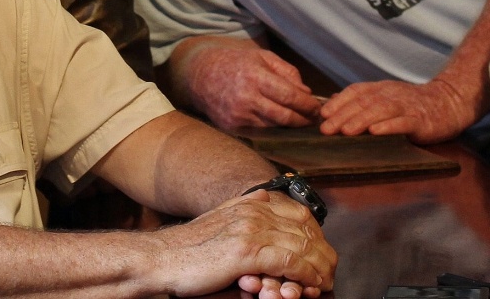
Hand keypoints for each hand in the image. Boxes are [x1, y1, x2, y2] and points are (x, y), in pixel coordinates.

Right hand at [162, 190, 335, 297]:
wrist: (160, 259)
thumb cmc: (189, 251)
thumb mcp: (223, 225)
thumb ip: (248, 219)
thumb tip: (272, 223)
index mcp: (250, 202)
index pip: (299, 214)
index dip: (316, 236)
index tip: (322, 255)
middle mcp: (254, 210)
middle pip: (306, 228)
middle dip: (323, 252)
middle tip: (329, 272)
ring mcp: (251, 228)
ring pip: (303, 245)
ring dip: (319, 267)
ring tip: (325, 282)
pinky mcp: (247, 250)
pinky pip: (290, 261)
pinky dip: (306, 275)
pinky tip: (310, 286)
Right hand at [184, 44, 323, 129]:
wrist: (201, 75)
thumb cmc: (236, 62)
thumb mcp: (262, 57)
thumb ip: (287, 71)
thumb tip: (306, 92)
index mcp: (255, 76)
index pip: (289, 96)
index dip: (306, 105)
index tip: (317, 108)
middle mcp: (246, 97)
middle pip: (283, 116)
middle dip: (302, 119)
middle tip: (314, 120)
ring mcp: (237, 115)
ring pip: (273, 127)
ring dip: (289, 126)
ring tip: (300, 122)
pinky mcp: (231, 127)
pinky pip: (259, 132)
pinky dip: (272, 129)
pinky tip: (280, 125)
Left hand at [318, 77, 474, 142]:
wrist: (450, 102)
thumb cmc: (414, 104)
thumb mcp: (386, 97)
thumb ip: (361, 100)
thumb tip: (333, 102)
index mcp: (381, 89)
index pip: (356, 91)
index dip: (339, 102)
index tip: (323, 114)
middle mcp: (391, 94)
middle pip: (364, 103)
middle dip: (343, 115)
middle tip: (326, 129)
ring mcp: (406, 106)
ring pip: (380, 110)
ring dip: (361, 120)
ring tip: (346, 131)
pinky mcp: (421, 120)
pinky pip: (404, 122)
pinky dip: (389, 126)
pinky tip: (376, 132)